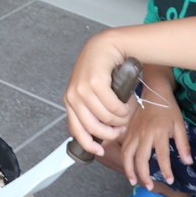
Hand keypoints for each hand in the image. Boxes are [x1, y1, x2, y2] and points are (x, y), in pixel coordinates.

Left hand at [64, 32, 131, 155]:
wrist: (105, 45)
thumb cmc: (100, 69)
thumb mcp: (89, 92)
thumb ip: (89, 110)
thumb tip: (95, 134)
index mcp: (70, 101)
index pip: (76, 130)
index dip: (89, 144)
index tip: (100, 151)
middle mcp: (73, 96)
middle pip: (93, 127)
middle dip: (111, 133)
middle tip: (121, 129)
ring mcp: (82, 88)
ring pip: (105, 117)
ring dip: (120, 119)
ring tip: (125, 113)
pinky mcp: (94, 82)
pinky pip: (112, 105)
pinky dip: (122, 109)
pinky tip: (126, 104)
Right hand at [121, 92, 191, 189]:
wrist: (153, 92)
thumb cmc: (168, 108)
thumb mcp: (180, 125)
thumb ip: (183, 144)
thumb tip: (188, 162)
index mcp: (159, 132)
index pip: (161, 156)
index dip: (166, 170)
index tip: (170, 180)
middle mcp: (144, 134)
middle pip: (140, 158)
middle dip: (143, 175)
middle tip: (149, 187)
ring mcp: (134, 132)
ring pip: (127, 154)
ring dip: (129, 169)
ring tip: (133, 181)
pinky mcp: (128, 130)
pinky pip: (123, 147)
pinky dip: (124, 159)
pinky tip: (128, 167)